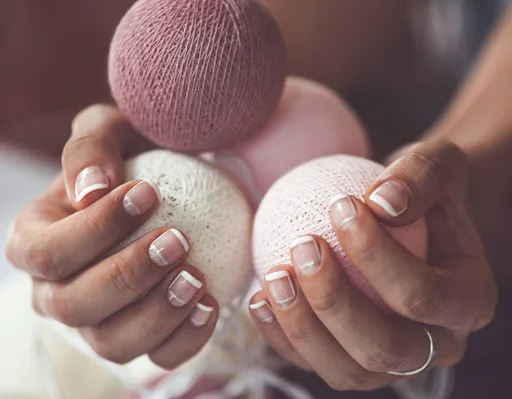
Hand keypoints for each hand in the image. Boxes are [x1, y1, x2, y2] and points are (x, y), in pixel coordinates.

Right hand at [5, 104, 217, 368]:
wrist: (176, 190)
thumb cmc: (136, 157)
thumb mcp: (111, 131)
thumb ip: (91, 147)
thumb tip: (91, 190)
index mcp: (36, 243)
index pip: (50, 252)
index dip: (96, 230)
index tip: (149, 194)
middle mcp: (56, 292)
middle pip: (74, 306)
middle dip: (127, 276)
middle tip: (178, 240)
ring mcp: (97, 324)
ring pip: (112, 343)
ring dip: (157, 315)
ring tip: (198, 278)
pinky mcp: (141, 340)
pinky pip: (157, 357)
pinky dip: (186, 340)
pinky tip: (212, 305)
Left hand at [247, 139, 496, 389]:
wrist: (413, 213)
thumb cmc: (426, 188)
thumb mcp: (439, 163)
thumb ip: (421, 175)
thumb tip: (382, 203)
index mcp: (471, 300)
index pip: (423, 296)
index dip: (376, 257)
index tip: (339, 206)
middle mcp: (441, 344)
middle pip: (387, 350)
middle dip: (336, 304)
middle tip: (303, 247)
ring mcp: (397, 361)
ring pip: (350, 372)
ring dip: (304, 329)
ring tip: (274, 274)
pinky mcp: (357, 360)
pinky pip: (318, 364)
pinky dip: (284, 338)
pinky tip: (259, 297)